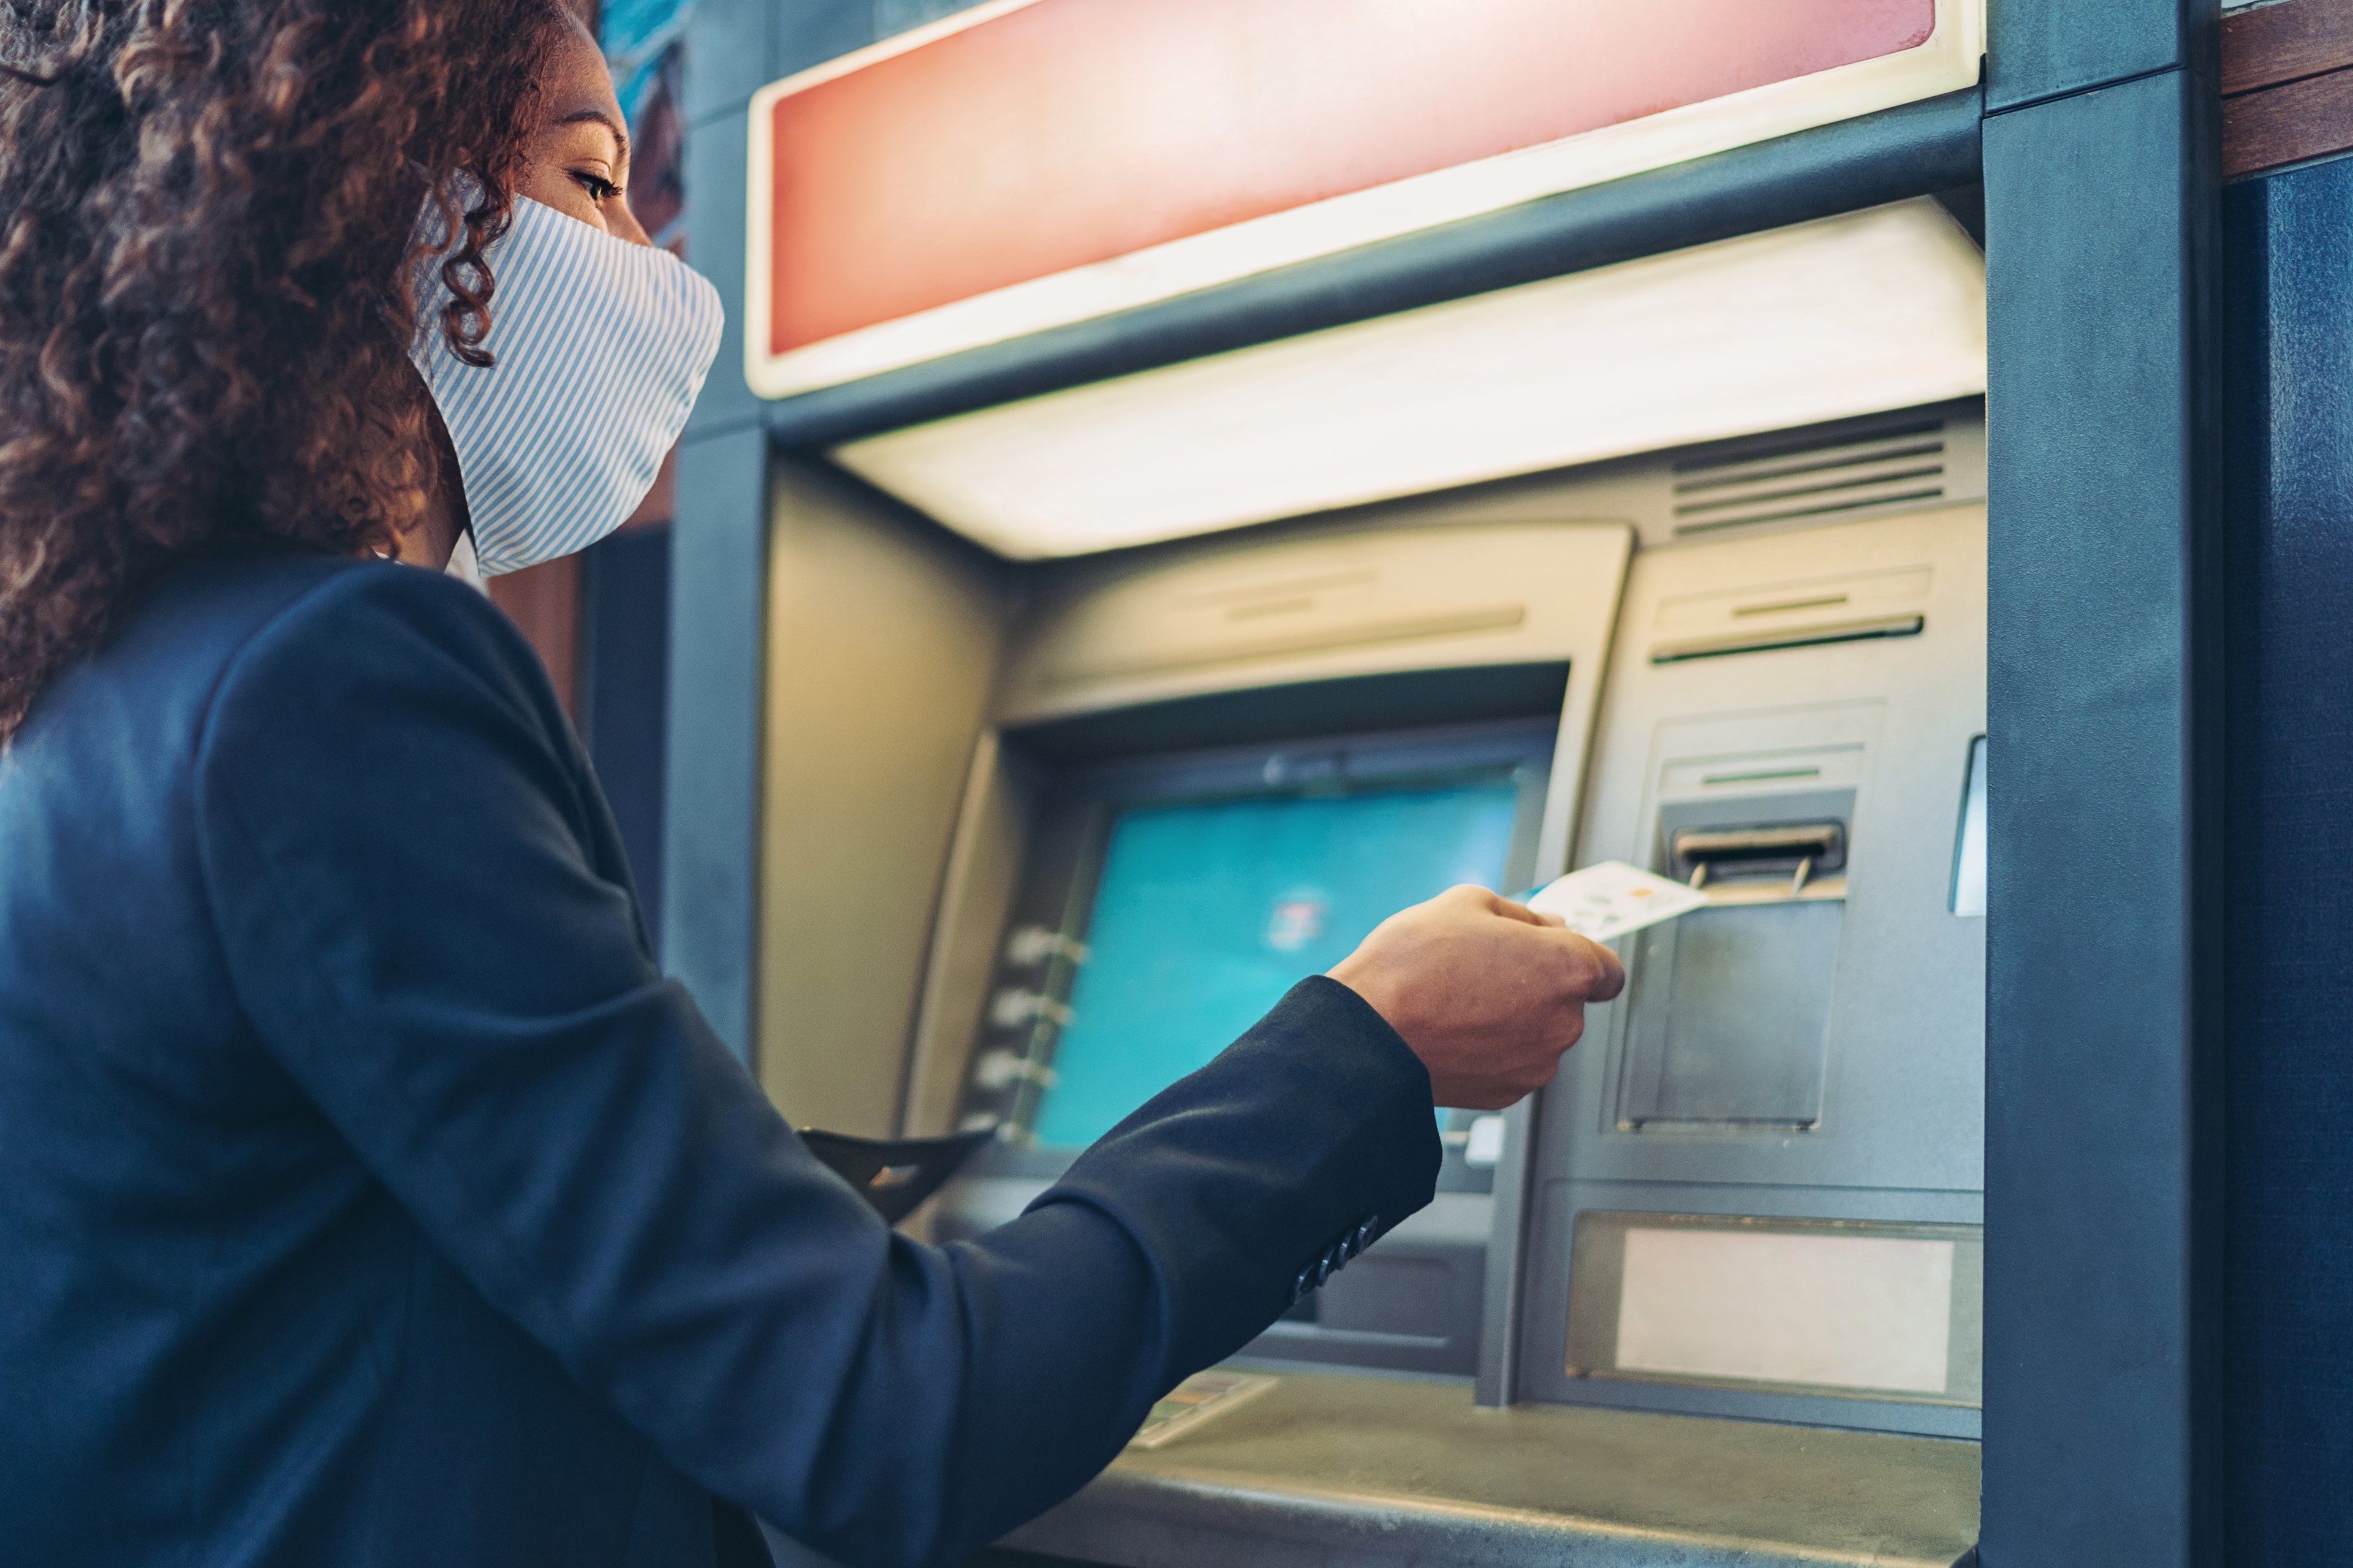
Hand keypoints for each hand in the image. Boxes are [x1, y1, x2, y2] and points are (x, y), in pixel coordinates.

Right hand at [1326, 885, 1625, 1109]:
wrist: (1369, 1033)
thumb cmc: (1413, 965)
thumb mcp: (1467, 903)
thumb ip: (1524, 914)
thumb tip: (1548, 927)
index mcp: (1568, 968)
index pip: (1608, 969)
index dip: (1578, 956)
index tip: (1550, 953)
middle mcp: (1565, 1022)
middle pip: (1568, 999)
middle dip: (1536, 982)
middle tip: (1483, 966)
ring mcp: (1538, 1063)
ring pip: (1539, 1033)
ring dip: (1515, 1017)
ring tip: (1459, 999)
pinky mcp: (1508, 1093)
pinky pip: (1513, 1062)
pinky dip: (1494, 1049)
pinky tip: (1454, 1030)